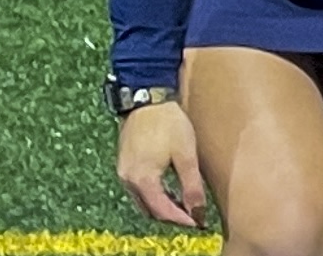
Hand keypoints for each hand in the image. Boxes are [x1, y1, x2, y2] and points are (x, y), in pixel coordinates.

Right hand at [115, 98, 208, 226]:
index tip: (199, 223)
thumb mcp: (186, 154)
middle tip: (194, 217)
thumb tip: (197, 210)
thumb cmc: (168, 122)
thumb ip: (191, 185)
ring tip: (186, 206)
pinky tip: (170, 191)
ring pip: (143, 201)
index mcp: (142, 179)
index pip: (162, 211)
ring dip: (163, 207)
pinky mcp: (124, 165)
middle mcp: (128, 180)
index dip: (181, 219)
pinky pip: (139, 190)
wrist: (146, 98)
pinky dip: (155, 195)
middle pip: (150, 210)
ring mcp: (123, 172)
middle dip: (172, 216)